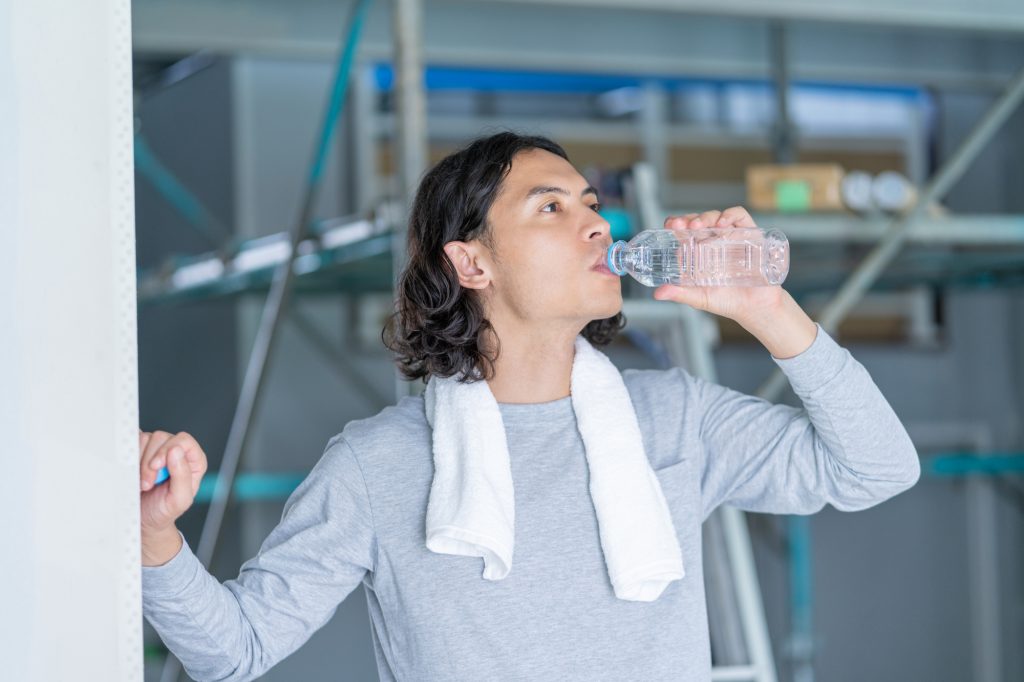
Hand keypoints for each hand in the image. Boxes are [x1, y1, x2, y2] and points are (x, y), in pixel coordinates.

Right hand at [139, 429, 207, 533]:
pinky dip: (130, 459)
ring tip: (142, 483)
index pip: (184, 441)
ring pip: (145, 440)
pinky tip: (133, 475)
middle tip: (147, 484)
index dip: (168, 449)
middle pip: (162, 438)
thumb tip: (177, 450)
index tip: (156, 466)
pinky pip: (133, 444)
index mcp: (193, 461)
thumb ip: (182, 475)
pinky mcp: (140, 452)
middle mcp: (177, 453)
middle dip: (150, 462)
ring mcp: (157, 451)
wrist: (142, 520)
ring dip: (139, 462)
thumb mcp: (179, 500)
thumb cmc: (163, 511)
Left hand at [652, 206, 785, 324]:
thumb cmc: (727, 302)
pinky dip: (730, 215)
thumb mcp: (699, 298)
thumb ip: (680, 294)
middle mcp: (713, 242)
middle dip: (688, 219)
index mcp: (699, 252)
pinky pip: (740, 217)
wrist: (756, 307)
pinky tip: (722, 223)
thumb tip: (658, 293)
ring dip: (705, 217)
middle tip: (680, 225)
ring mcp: (731, 237)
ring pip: (715, 217)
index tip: (670, 225)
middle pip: (698, 221)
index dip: (676, 224)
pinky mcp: (749, 235)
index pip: (684, 231)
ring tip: (698, 226)